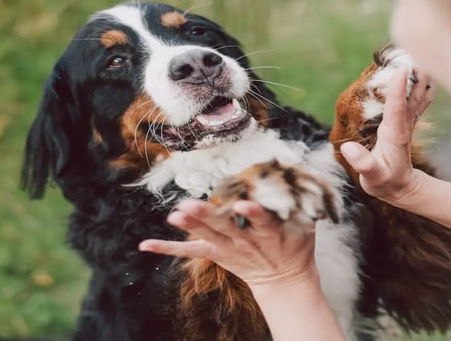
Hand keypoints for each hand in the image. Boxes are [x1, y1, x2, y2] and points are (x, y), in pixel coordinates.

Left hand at [139, 198, 317, 287]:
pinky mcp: (215, 254)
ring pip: (207, 237)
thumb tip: (298, 171)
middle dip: (208, 217)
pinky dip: (167, 248)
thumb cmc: (295, 245)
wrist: (285, 279)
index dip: (252, 213)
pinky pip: (189, 252)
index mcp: (269, 233)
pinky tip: (144, 245)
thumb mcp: (306, 226)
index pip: (261, 221)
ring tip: (174, 215)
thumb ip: (303, 202)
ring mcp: (228, 249)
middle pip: (226, 228)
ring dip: (190, 226)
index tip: (244, 204)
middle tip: (190, 205)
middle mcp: (246, 242)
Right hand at [340, 67, 433, 205]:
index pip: (396, 108)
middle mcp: (402, 125)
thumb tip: (350, 148)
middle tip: (417, 51)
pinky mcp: (405, 124)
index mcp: (394, 135)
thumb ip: (363, 163)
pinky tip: (424, 76)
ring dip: (421, 78)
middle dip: (416, 76)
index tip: (402, 70)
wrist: (400, 188)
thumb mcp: (372, 177)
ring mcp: (406, 124)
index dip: (398, 90)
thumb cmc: (384, 182)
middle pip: (412, 96)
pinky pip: (415, 102)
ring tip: (423, 56)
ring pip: (416, 96)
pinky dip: (419, 87)